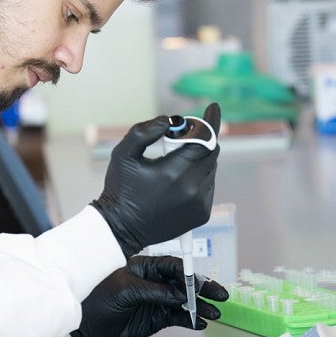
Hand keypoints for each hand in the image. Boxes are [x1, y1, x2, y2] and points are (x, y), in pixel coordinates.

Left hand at [70, 256, 229, 336]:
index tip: (203, 283)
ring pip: (185, 302)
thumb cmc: (99, 297)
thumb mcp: (126, 291)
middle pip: (184, 283)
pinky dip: (190, 320)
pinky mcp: (157, 318)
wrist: (85, 325)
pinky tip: (201, 322)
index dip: (190, 274)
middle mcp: (155, 282)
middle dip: (203, 289)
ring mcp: (158, 300)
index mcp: (146, 267)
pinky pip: (178, 317)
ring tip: (215, 312)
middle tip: (221, 295)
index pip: (174, 267)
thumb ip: (154, 292)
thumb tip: (181, 295)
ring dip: (200, 306)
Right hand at [93, 104, 220, 257]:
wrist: (122, 228)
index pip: (205, 140)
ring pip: (210, 169)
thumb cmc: (121, 190)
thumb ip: (143, 131)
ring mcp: (200, 204)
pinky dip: (199, 177)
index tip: (214, 108)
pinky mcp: (203, 214)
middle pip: (210, 152)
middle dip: (199, 141)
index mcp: (175, 172)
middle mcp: (193, 189)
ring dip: (198, 160)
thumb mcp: (123, 154)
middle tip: (178, 142)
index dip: (211, 122)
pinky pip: (209, 186)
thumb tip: (168, 122)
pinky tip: (178, 182)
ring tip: (173, 166)